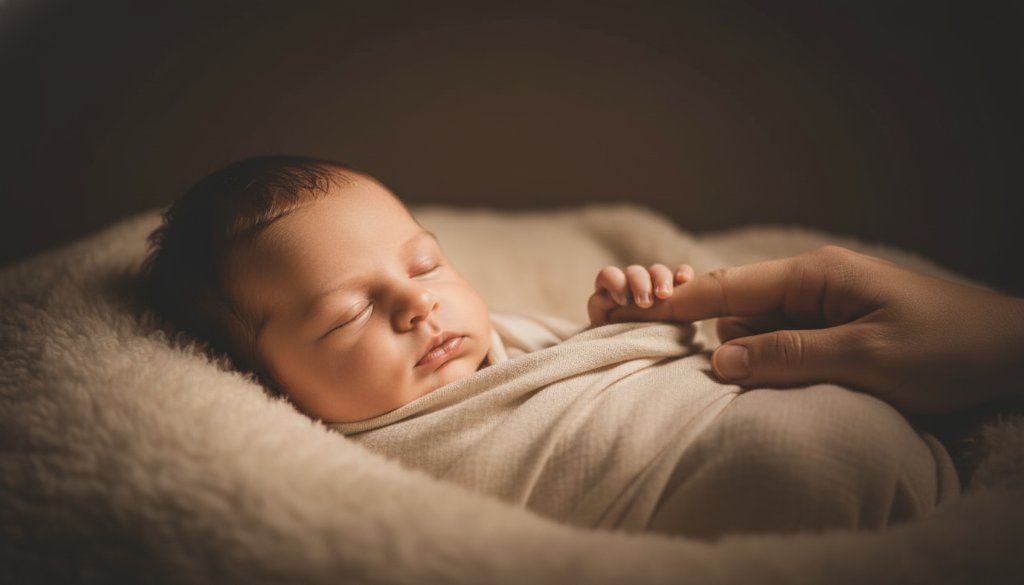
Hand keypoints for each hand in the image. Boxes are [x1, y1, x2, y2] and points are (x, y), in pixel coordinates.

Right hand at [604, 246, 1023, 413]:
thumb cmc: (950, 348)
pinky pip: (788, 341)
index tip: (631, 310)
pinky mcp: (841, 327)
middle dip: (718, 337)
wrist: (1016, 352)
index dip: (679, 301)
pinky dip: (775, 361)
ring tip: (759, 382)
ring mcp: (829, 304)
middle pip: (740, 308)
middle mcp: (816, 283)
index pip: (729, 285)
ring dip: (753, 355)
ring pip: (762, 328)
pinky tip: (781, 382)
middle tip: (697, 368)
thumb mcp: (866, 359)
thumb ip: (787, 356)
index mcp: (817, 276)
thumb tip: (719, 358)